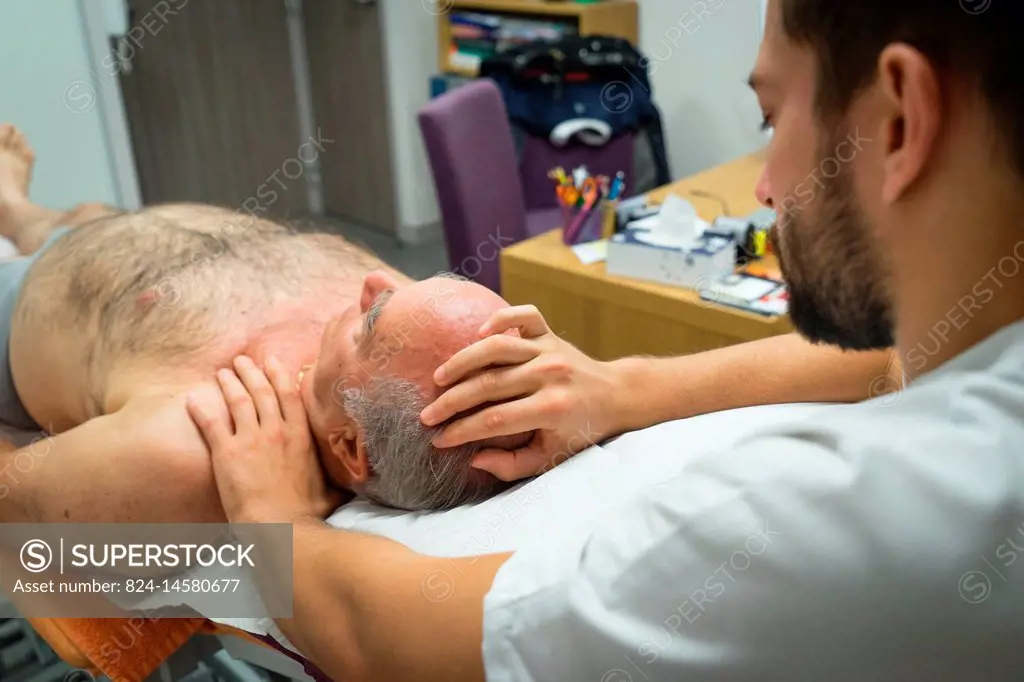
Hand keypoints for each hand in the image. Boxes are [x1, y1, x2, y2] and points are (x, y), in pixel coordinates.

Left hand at [186, 355, 343, 523]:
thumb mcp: (330, 490)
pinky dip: (200, 410)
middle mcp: (277, 431)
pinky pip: (211, 424)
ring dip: (230, 383)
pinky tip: (191, 399)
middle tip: (242, 360)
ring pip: (238, 401)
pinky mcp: (228, 453)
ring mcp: (252, 440)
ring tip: (223, 372)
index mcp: (301, 436)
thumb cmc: (307, 513)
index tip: (272, 361)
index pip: (289, 396)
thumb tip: (358, 483)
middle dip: (251, 372)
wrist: (284, 527)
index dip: (279, 375)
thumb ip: (338, 481)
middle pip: (262, 392)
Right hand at [419, 305, 624, 480]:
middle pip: (488, 386)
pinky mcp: (549, 334)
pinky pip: (524, 316)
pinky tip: (479, 333)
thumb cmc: (579, 431)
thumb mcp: (551, 458)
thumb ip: (513, 465)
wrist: (615, 397)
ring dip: (463, 362)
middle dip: (452, 403)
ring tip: (440, 379)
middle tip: (427, 415)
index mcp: (552, 409)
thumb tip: (475, 459)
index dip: (462, 431)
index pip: (494, 420)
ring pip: (496, 348)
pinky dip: (501, 318)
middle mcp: (550, 375)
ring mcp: (549, 350)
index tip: (439, 440)